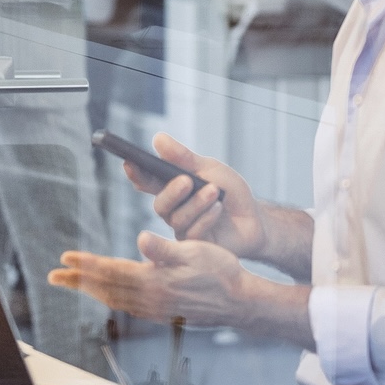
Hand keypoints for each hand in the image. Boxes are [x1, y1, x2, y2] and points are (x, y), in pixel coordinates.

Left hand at [49, 234, 249, 327]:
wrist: (241, 302)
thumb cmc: (221, 272)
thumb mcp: (194, 251)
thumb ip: (165, 248)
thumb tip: (141, 239)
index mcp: (154, 281)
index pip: (110, 272)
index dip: (85, 265)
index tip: (64, 258)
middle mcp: (150, 299)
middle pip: (105, 289)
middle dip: (77, 281)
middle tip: (53, 275)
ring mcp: (156, 310)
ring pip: (114, 300)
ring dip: (91, 291)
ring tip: (73, 283)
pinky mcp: (162, 314)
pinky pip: (127, 307)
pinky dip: (110, 299)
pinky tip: (108, 295)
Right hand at [127, 133, 264, 259]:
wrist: (255, 219)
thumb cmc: (230, 192)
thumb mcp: (209, 169)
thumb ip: (183, 157)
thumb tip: (158, 138)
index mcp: (172, 188)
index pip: (147, 182)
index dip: (136, 174)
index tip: (129, 163)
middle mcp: (173, 210)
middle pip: (160, 204)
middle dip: (172, 192)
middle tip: (186, 180)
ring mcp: (183, 229)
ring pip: (177, 219)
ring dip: (196, 203)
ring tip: (215, 192)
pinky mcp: (196, 246)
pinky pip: (193, 233)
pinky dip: (206, 217)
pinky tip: (218, 209)